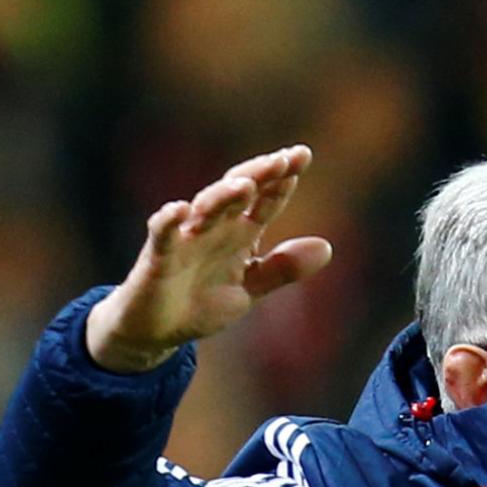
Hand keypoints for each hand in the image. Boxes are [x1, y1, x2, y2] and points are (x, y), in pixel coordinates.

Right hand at [85, 146, 333, 372]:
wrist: (158, 330)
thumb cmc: (202, 302)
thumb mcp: (251, 288)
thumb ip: (284, 268)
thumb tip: (327, 246)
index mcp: (240, 233)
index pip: (265, 200)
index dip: (282, 180)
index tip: (302, 156)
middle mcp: (214, 227)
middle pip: (237, 192)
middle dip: (259, 174)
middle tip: (283, 158)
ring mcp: (186, 238)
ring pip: (205, 208)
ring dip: (224, 195)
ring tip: (246, 183)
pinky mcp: (159, 256)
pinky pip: (163, 234)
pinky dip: (169, 221)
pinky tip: (180, 209)